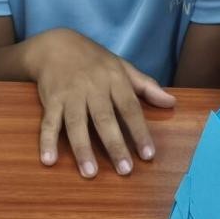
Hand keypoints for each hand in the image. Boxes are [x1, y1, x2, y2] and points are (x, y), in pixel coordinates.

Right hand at [27, 29, 174, 177]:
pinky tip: (48, 160)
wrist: (56, 45)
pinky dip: (47, 141)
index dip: (140, 132)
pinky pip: (49, 122)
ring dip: (82, 149)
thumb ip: (147, 86)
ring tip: (90, 173)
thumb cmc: (95, 61)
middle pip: (105, 119)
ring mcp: (70, 94)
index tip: (148, 155)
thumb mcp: (123, 67)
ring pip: (76, 123)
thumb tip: (172, 103)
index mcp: (114, 80)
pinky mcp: (51, 100)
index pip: (130, 108)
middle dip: (115, 145)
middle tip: (124, 170)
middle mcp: (93, 87)